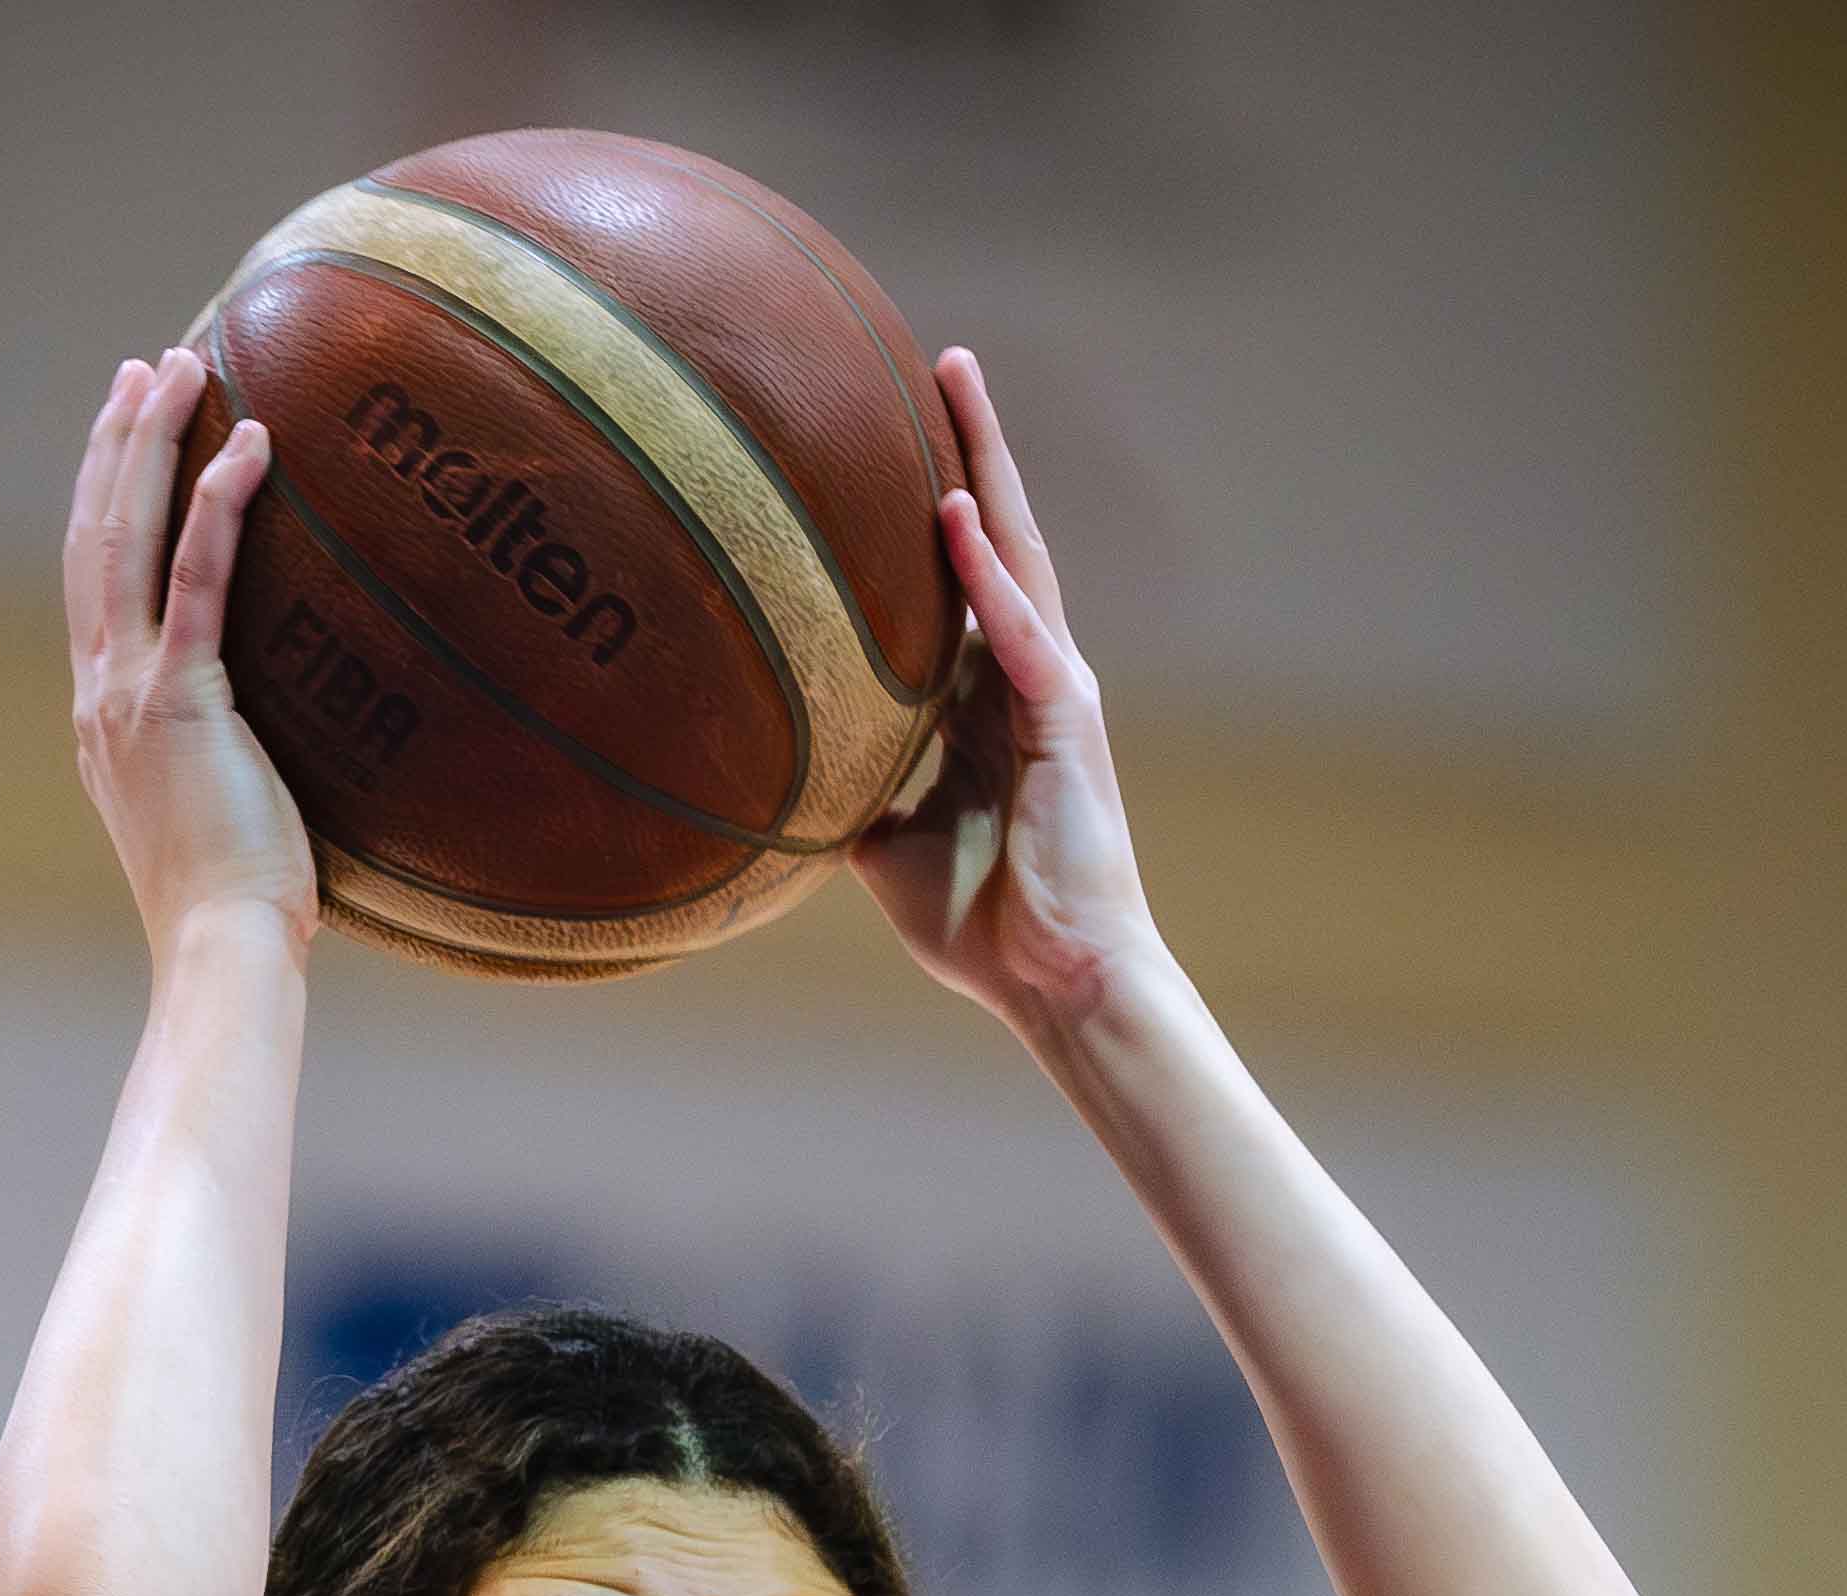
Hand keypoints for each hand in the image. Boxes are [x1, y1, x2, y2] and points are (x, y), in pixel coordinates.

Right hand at [66, 346, 317, 967]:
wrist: (223, 955)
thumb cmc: (238, 911)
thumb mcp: (215, 816)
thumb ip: (218, 762)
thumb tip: (272, 742)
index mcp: (102, 720)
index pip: (93, 586)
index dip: (102, 501)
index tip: (124, 436)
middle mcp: (99, 696)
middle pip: (93, 539)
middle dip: (114, 446)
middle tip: (142, 372)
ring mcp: (128, 695)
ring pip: (125, 537)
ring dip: (148, 443)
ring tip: (175, 370)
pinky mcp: (178, 702)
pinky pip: (196, 578)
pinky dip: (217, 502)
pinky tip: (248, 443)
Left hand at [852, 349, 1160, 1043]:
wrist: (1056, 984)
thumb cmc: (985, 927)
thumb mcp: (888, 854)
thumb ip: (852, 799)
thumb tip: (779, 785)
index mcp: (989, 703)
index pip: (962, 583)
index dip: (935, 509)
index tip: (895, 438)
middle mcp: (1026, 677)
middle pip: (997, 538)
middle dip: (971, 447)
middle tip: (940, 360)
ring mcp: (1053, 690)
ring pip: (1018, 554)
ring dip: (988, 466)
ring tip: (956, 379)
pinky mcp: (1066, 719)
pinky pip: (1021, 630)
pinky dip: (987, 573)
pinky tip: (955, 512)